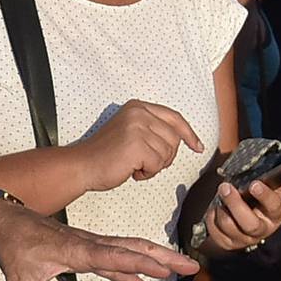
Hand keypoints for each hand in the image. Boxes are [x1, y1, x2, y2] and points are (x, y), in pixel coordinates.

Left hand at [0, 196, 197, 280]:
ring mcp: (90, 245)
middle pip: (133, 249)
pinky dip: (131, 269)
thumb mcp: (18, 278)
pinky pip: (116, 258)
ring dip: (156, 258)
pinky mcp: (86, 249)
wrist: (5, 221)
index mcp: (76, 250)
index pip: (112, 257)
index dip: (138, 264)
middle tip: (191, 265)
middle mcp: (89, 244)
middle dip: (164, 257)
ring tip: (181, 267)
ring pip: (129, 250)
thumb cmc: (14, 245)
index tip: (163, 269)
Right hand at [74, 102, 204, 189]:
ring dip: (154, 165)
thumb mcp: (130, 131)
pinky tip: (132, 170)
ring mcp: (138, 127)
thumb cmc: (105, 154)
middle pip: (174, 138)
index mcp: (138, 107)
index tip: (197, 146)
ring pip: (168, 153)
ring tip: (134, 164)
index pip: (174, 118)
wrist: (83, 165)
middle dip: (164, 156)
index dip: (189, 133)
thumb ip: (152, 129)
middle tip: (144, 162)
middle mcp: (139, 113)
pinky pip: (158, 164)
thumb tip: (181, 139)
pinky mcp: (137, 144)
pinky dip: (147, 173)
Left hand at [203, 173, 280, 254]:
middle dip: (235, 204)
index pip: (274, 207)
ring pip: (229, 227)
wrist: (247, 218)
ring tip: (220, 194)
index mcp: (276, 215)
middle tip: (225, 187)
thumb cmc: (262, 201)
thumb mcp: (277, 191)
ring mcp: (243, 239)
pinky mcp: (228, 243)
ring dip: (221, 209)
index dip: (265, 196)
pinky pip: (216, 232)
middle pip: (249, 224)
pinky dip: (212, 218)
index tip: (254, 184)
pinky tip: (215, 208)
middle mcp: (261, 230)